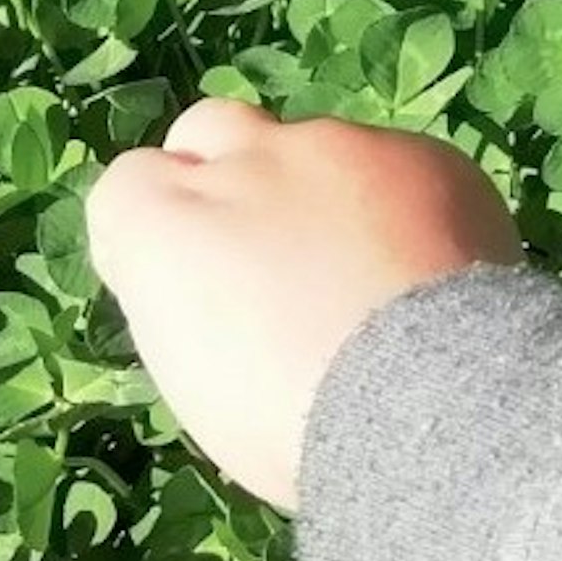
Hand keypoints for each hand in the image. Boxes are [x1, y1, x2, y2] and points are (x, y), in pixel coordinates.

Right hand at [86, 98, 524, 511]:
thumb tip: (228, 290)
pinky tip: (434, 272)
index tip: (192, 279)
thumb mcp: (202, 383)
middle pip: (212, 132)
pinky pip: (402, 167)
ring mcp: (339, 146)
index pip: (127, 189)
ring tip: (376, 279)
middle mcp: (244, 163)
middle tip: (273, 252)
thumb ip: (198, 306)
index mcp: (164, 227)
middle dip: (230, 173)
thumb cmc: (293, 428)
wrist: (429, 402)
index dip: (161, 230)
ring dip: (330, 196)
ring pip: (318, 149)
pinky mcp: (423, 153)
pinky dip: (409, 208)